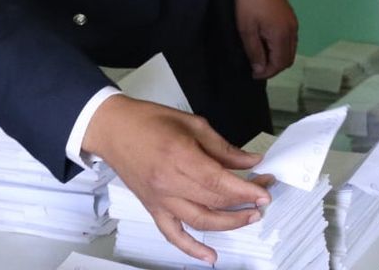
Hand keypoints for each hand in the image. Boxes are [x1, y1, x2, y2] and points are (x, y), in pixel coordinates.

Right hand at [83, 94, 269, 265]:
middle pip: (214, 201)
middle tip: (262, 197)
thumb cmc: (150, 121)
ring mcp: (160, 200)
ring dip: (228, 224)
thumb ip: (224, 148)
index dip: (245, 191)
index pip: (220, 182)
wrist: (114, 129)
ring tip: (249, 218)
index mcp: (180, 157)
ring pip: (199, 221)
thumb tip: (250, 162)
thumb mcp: (194, 125)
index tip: (264, 192)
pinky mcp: (153, 209)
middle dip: (244, 202)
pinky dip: (191, 249)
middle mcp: (169, 184)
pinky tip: (210, 257)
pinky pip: (172, 234)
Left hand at [235, 0, 298, 78]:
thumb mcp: (246, 30)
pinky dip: (280, 47)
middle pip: (288, 58)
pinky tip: (266, 43)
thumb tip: (260, 69)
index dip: (267, 73)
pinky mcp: (290, 17)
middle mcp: (292, 30)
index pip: (280, 63)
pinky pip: (289, 39)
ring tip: (260, 56)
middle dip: (273, 67)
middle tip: (256, 68)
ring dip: (277, 57)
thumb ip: (255, 52)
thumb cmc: (248, 3)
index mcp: (282, 35)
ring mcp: (293, 23)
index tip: (253, 74)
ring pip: (290, 49)